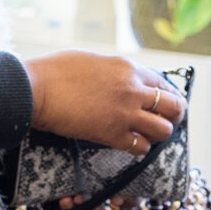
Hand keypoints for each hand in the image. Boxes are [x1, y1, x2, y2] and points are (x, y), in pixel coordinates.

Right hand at [24, 52, 185, 153]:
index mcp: (127, 68)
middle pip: (174, 106)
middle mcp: (133, 89)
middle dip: (174, 115)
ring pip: (164, 129)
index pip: (163, 82)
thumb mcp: (93, 61)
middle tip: (166, 121)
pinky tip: (131, 145)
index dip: (167, 95)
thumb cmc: (56, 72)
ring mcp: (126, 113)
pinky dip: (140, 148)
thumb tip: (122, 80)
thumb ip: (114, 72)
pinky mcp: (114, 135)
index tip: (164, 103)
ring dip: (158, 134)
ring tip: (147, 134)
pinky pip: (141, 147)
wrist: (36, 89)